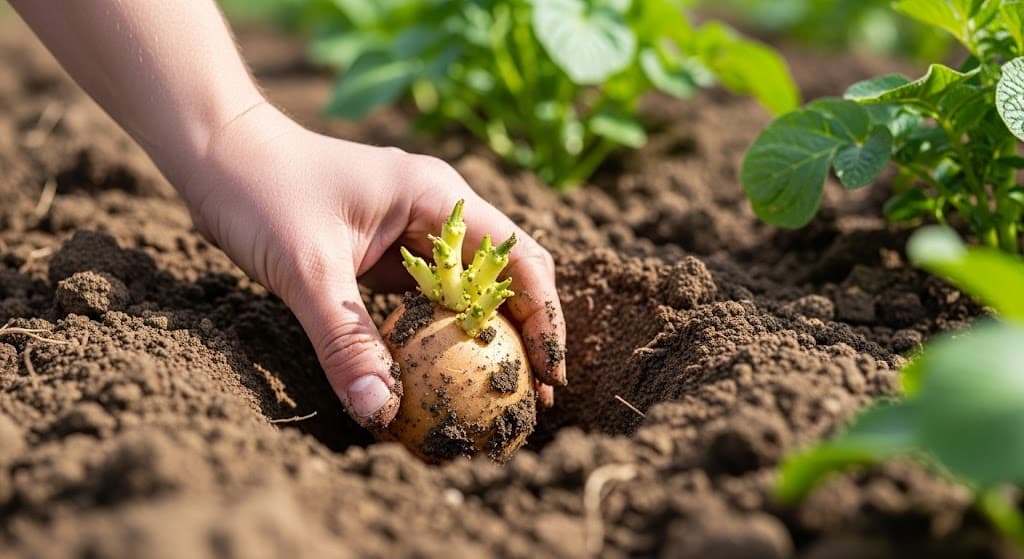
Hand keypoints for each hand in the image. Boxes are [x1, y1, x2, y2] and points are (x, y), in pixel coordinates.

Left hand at [175, 102, 565, 428]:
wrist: (216, 152)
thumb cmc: (262, 190)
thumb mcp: (307, 268)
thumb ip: (345, 340)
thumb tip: (381, 411)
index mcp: (438, 198)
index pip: (518, 258)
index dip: (545, 317)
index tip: (549, 373)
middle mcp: (436, 213)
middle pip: (504, 278)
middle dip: (525, 335)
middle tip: (532, 398)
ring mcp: (410, 235)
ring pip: (466, 293)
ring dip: (484, 341)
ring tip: (496, 396)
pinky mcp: (384, 256)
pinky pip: (425, 302)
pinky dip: (437, 340)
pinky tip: (437, 378)